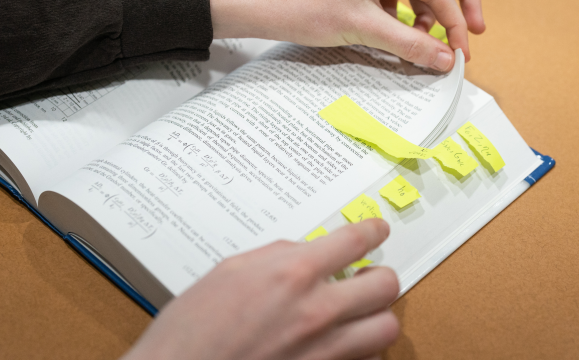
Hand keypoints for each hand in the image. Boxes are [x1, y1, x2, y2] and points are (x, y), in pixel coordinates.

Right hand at [122, 219, 398, 359]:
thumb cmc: (191, 331)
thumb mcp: (231, 271)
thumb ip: (277, 257)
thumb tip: (305, 253)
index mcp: (292, 274)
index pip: (356, 241)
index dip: (373, 231)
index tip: (377, 231)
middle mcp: (317, 311)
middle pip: (385, 284)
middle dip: (379, 276)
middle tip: (367, 276)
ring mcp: (324, 350)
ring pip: (387, 328)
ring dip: (377, 317)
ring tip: (360, 313)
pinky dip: (362, 351)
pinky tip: (343, 344)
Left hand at [209, 0, 485, 71]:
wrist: (262, 1)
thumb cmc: (303, 7)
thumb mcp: (362, 29)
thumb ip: (409, 44)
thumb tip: (444, 59)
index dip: (455, 23)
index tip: (460, 53)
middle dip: (460, 2)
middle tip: (472, 33)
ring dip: (432, 5)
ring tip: (427, 37)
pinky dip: (408, 6)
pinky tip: (398, 28)